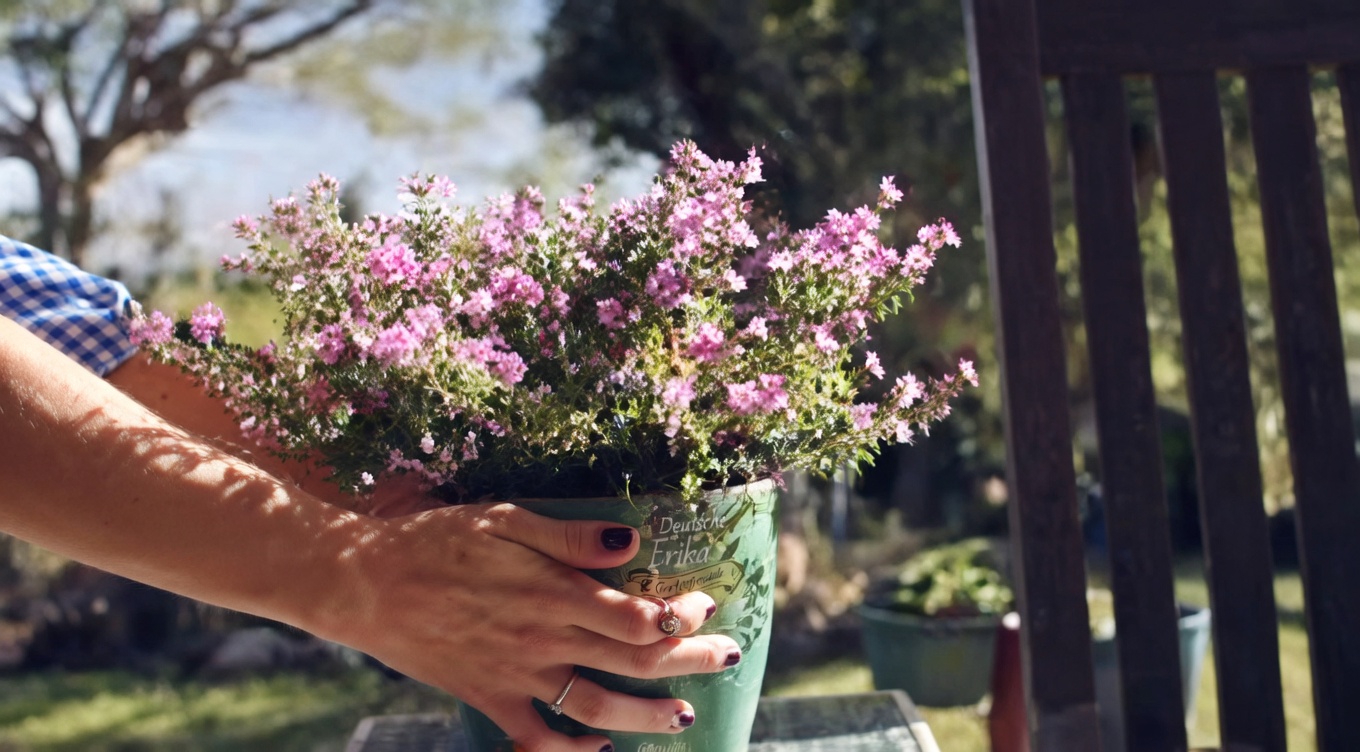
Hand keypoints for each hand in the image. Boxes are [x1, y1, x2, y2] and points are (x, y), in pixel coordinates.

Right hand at [319, 503, 738, 751]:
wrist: (363, 584)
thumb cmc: (435, 541)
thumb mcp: (503, 520)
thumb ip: (569, 537)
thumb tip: (631, 541)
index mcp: (550, 593)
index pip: (635, 616)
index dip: (680, 615)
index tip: (706, 602)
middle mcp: (541, 640)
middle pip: (631, 661)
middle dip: (689, 661)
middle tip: (730, 657)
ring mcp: (515, 676)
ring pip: (596, 706)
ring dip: (647, 715)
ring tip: (685, 717)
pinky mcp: (487, 697)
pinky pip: (535, 738)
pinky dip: (570, 751)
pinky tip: (598, 748)